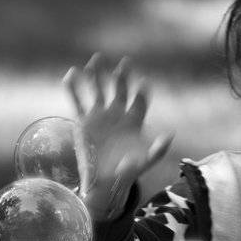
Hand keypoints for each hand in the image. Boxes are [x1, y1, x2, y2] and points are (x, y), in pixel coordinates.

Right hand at [64, 55, 173, 221]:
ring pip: (98, 91)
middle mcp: (117, 113)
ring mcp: (100, 115)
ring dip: (97, 75)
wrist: (105, 180)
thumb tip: (169, 135)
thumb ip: (158, 150)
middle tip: (124, 64)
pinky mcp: (84, 121)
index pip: (139, 101)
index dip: (141, 93)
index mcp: (134, 120)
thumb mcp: (146, 162)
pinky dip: (74, 89)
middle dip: (122, 77)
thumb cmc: (128, 170)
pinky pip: (78, 102)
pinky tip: (70, 75)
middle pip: (120, 90)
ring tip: (95, 60)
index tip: (142, 84)